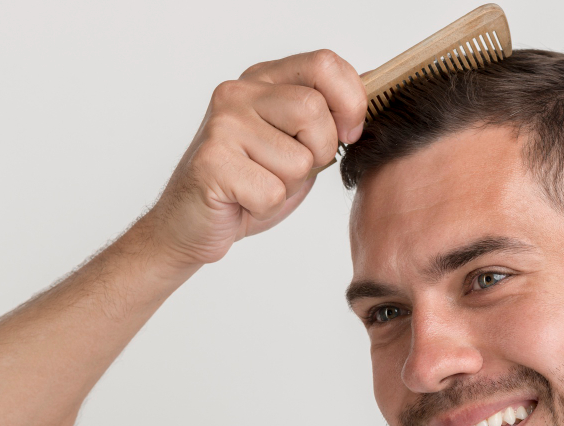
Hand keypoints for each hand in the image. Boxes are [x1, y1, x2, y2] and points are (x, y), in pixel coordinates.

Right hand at [146, 50, 366, 265]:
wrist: (192, 222)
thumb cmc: (249, 184)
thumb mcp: (297, 143)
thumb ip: (326, 117)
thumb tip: (371, 94)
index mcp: (263, 80)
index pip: (324, 65)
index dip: (350, 102)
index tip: (349, 132)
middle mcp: (239, 93)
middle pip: (313, 111)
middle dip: (318, 152)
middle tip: (291, 170)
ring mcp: (222, 125)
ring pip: (297, 160)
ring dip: (289, 186)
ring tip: (261, 185)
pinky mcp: (211, 162)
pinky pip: (272, 192)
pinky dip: (266, 207)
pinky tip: (244, 202)